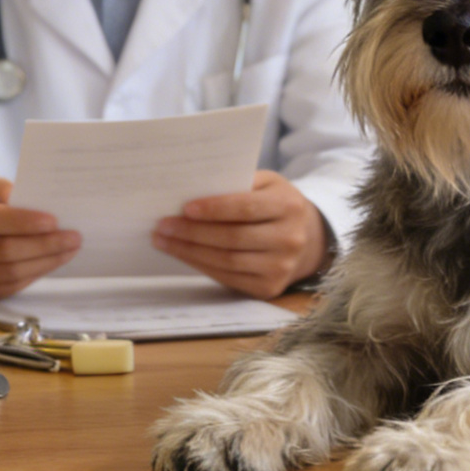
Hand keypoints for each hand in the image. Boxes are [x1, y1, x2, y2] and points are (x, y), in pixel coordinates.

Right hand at [0, 175, 79, 301]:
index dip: (23, 222)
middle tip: (73, 238)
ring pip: (7, 274)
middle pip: (2, 252)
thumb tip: (39, 204)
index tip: (54, 221)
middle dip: (43, 246)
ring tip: (67, 251)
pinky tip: (48, 264)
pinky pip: (4, 289)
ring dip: (43, 264)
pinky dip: (31, 276)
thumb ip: (5, 190)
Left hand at [153, 170, 328, 298]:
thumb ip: (239, 183)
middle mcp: (289, 239)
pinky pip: (228, 278)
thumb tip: (193, 188)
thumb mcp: (267, 184)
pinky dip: (201, 266)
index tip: (185, 208)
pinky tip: (183, 254)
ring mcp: (281, 267)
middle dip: (193, 232)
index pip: (246, 208)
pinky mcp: (269, 287)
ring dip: (189, 252)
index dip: (214, 209)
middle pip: (232, 238)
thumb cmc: (274, 204)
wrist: (306, 239)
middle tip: (163, 226)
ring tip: (164, 241)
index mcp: (289, 206)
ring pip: (226, 261)